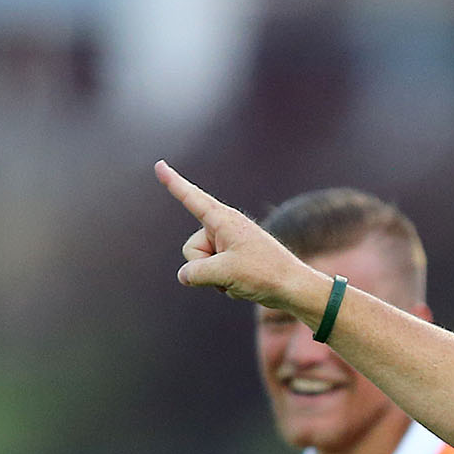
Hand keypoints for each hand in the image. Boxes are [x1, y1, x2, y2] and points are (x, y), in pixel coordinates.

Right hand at [157, 162, 331, 316]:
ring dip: (217, 279)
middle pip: (191, 249)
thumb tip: (185, 276)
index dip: (174, 183)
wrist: (295, 289)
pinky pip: (215, 275)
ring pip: (201, 266)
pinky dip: (227, 285)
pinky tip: (246, 286)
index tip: (159, 165)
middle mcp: (225, 228)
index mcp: (224, 220)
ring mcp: (230, 246)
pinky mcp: (235, 261)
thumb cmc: (264, 274)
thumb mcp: (224, 273)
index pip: (192, 198)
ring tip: (243, 279)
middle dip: (204, 267)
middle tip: (234, 272)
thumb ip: (195, 273)